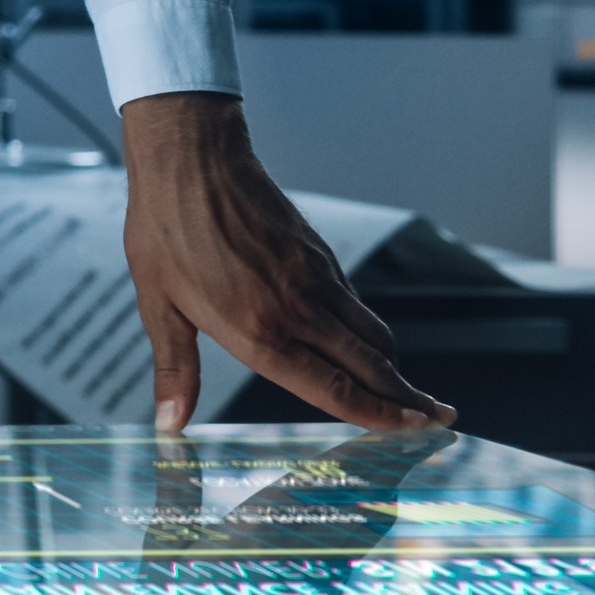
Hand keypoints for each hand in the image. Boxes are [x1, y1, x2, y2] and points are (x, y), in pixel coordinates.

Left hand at [119, 92, 445, 433]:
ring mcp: (316, 281)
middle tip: (437, 423)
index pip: (334, 389)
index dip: (379, 417)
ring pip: (373, 336)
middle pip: (371, 368)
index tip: (411, 434)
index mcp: (259, 332)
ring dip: (396, 368)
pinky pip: (356, 306)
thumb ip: (175, 369)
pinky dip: (371, 333)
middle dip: (408, 400)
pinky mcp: (321, 256)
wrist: (192, 160)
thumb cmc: (165, 229)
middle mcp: (299, 311)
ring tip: (414, 393)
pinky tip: (367, 344)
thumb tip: (167, 424)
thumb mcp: (157, 305)